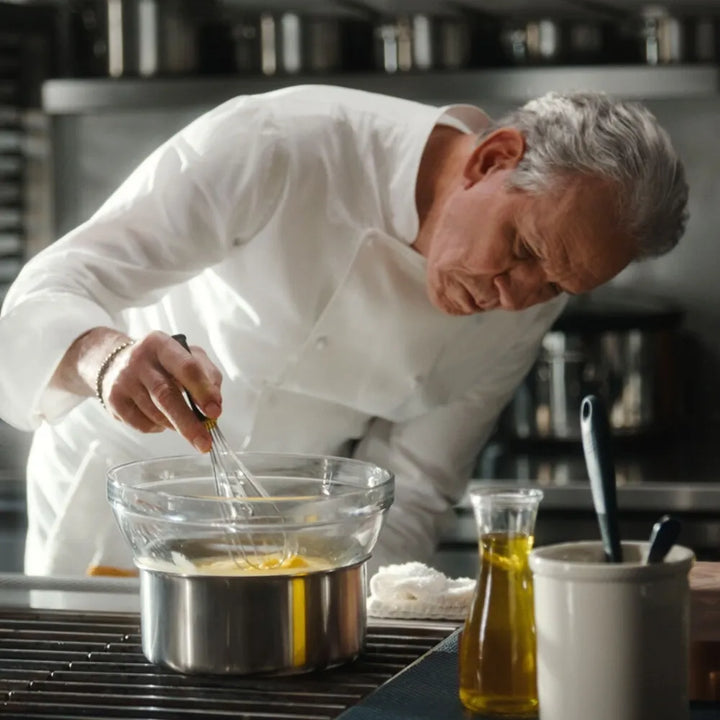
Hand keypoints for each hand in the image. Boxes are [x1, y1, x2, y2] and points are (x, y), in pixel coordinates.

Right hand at [100, 330, 221, 451]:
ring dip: (175, 425)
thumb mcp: (188, 356)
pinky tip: (161, 419)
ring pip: (155, 413)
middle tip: (204, 442)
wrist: (116, 362)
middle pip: (166, 395)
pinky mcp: (114, 400)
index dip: (203, 391)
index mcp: (161, 344)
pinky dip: (158, 428)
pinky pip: (142, 424)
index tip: (215, 412)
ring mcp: (123, 381)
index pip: (186, 368)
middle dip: (188, 423)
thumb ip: (208, 375)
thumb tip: (215, 403)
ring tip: (184, 424)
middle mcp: (139, 360)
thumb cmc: (162, 362)